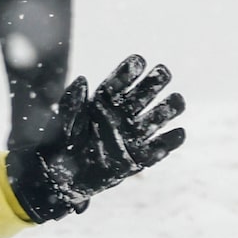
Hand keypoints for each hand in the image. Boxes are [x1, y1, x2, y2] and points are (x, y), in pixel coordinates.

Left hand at [5, 55, 186, 221]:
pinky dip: (170, 142)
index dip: (130, 70)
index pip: (120, 81)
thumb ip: (71, 102)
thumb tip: (82, 80)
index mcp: (104, 101)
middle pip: (144, 94)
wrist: (58, 175)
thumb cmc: (58, 144)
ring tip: (177, 100)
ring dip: (169, 107)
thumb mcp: (61, 121)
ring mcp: (131, 135)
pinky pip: (159, 149)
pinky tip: (179, 133)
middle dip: (155, 82)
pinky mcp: (137, 158)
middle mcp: (122, 115)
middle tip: (163, 73)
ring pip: (157, 117)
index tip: (139, 61)